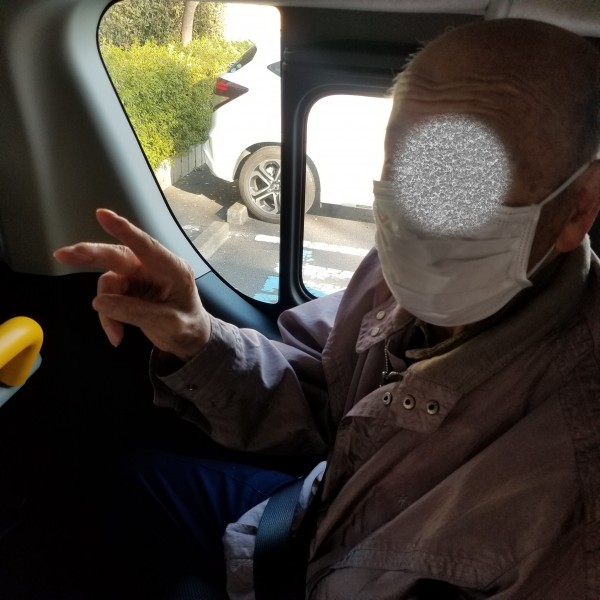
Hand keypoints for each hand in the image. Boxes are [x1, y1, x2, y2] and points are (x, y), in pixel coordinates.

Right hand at [54, 209, 210, 361]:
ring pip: (109, 283)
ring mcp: (140, 277)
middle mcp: (154, 268)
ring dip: (106, 310)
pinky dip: (109, 317)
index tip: (102, 215)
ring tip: (116, 334)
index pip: (146, 246)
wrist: (190, 341)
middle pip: (118, 256)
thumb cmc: (188, 329)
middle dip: (90, 255)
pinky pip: (108, 298)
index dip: (124, 230)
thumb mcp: (168, 324)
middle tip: (63, 255)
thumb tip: (100, 302)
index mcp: (173, 269)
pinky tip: (117, 335)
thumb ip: (136, 312)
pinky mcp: (130, 288)